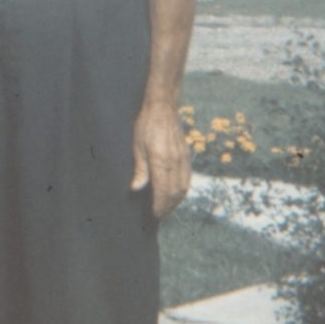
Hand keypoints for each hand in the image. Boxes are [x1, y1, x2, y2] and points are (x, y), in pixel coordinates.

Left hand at [130, 101, 190, 218]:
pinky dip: (183, 190)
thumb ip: (140, 170)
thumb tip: (136, 189)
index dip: (159, 205)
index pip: (162, 191)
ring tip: (167, 208)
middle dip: (168, 207)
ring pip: (183, 187)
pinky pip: (187, 178)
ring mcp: (183, 159)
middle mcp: (175, 162)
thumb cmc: (146, 126)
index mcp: (160, 161)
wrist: (163, 108)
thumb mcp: (137, 147)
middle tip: (160, 215)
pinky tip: (176, 194)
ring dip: (176, 201)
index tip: (154, 214)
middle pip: (174, 192)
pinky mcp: (187, 156)